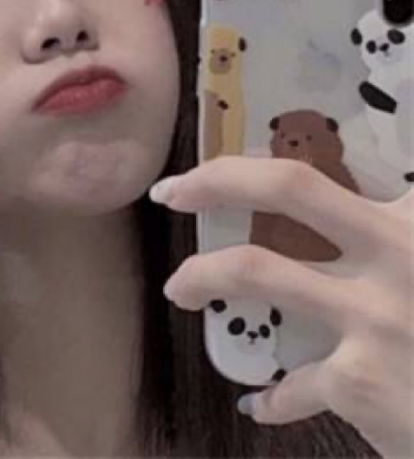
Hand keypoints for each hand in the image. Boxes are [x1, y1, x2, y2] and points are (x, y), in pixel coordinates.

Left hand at [149, 156, 413, 458]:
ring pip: (259, 271)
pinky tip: (262, 405)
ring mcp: (377, 317)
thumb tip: (373, 200)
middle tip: (171, 190)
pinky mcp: (366, 384)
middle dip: (218, 180)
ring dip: (204, 275)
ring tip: (178, 288)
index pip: (338, 163)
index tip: (218, 158)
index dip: (274, 155)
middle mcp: (398, 251)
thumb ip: (400, 217)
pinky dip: (275, 398)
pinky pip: (297, 386)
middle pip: (289, 188)